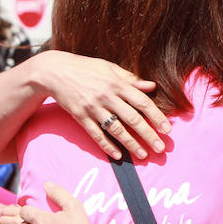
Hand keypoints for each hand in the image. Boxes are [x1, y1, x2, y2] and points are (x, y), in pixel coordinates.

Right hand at [34, 51, 170, 159]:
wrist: (54, 71)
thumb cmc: (86, 68)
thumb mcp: (110, 68)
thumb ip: (131, 79)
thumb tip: (151, 86)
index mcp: (117, 84)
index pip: (142, 102)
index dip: (156, 116)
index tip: (167, 129)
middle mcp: (107, 97)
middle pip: (132, 119)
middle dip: (148, 135)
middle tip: (160, 148)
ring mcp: (93, 108)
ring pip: (116, 129)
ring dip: (131, 144)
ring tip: (143, 155)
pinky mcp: (80, 116)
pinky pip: (96, 134)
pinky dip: (107, 146)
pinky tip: (118, 155)